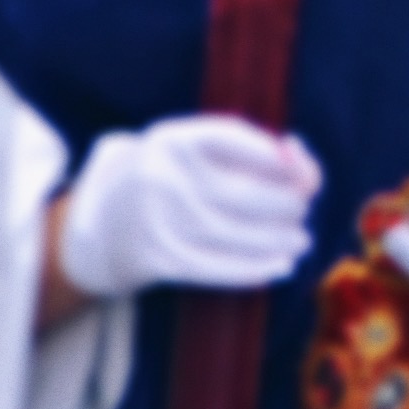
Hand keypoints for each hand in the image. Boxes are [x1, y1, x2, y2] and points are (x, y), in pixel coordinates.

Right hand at [49, 111, 319, 306]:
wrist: (102, 221)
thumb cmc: (170, 179)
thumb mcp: (195, 150)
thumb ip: (252, 149)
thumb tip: (306, 168)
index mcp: (170, 140)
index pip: (237, 141)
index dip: (280, 160)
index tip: (302, 175)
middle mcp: (160, 176)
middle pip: (243, 194)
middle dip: (287, 206)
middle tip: (301, 213)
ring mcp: (157, 220)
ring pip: (237, 235)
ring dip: (280, 240)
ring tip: (299, 240)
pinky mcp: (160, 257)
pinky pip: (219, 268)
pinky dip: (258, 268)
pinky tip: (281, 266)